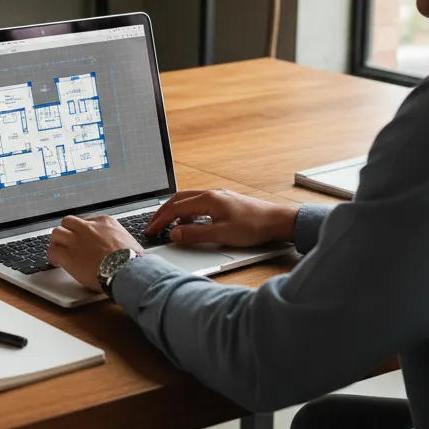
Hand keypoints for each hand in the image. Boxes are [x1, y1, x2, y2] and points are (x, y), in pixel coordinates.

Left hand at [47, 215, 143, 292]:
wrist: (126, 270)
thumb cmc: (132, 259)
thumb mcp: (130, 240)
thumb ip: (119, 239)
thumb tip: (123, 247)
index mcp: (104, 222)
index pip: (86, 221)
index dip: (82, 232)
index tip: (83, 240)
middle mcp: (87, 228)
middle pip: (68, 222)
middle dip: (66, 231)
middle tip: (67, 242)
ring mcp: (76, 240)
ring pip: (56, 233)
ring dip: (57, 242)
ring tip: (59, 250)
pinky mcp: (68, 255)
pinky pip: (52, 251)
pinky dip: (53, 256)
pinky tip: (56, 262)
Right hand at [145, 189, 296, 247]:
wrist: (278, 221)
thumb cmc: (254, 227)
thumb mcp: (221, 234)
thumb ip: (195, 234)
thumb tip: (174, 234)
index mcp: (208, 199)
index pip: (175, 208)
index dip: (160, 220)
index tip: (150, 230)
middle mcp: (211, 194)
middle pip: (179, 200)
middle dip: (163, 213)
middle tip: (152, 225)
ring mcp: (218, 197)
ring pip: (189, 201)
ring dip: (176, 213)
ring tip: (168, 228)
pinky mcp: (225, 202)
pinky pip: (199, 205)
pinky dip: (189, 214)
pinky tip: (191, 225)